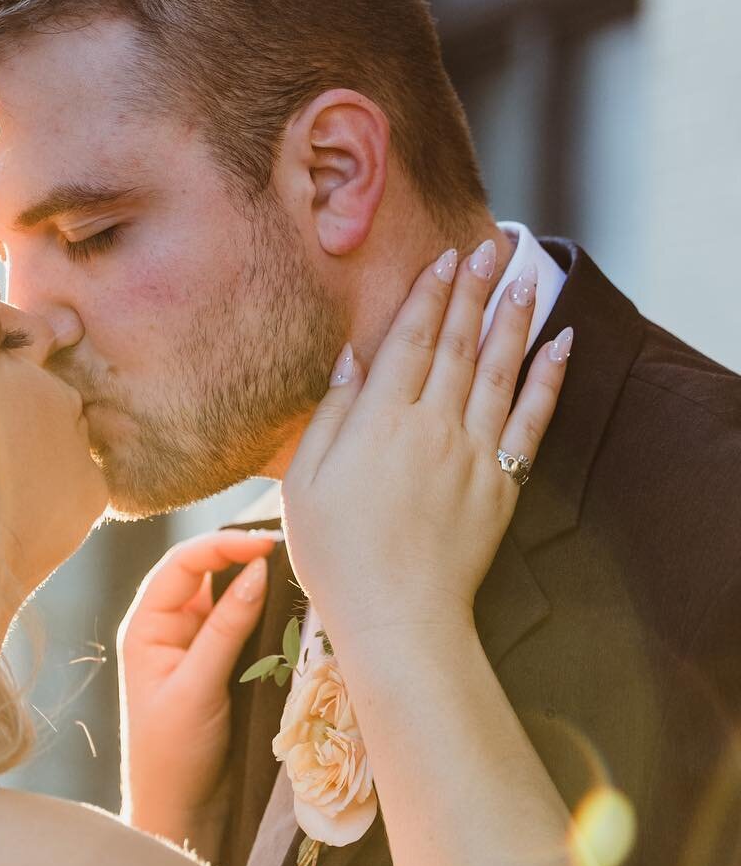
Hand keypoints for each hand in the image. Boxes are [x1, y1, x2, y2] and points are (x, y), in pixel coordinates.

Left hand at [118, 528, 275, 847]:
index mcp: (146, 626)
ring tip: (295, 572)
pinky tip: (291, 608)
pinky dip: (265, 615)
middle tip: (290, 551)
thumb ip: (226, 629)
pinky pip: (244, 627)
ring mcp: (195, 646)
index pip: (183, 564)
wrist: (180, 812)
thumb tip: (257, 570)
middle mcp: (169, 628)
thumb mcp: (197, 688)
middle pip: (207, 572)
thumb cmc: (172, 755)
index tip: (267, 544)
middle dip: (242, 555)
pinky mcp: (220, 667)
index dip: (223, 545)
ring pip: (229, 598)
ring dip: (257, 584)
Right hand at [282, 240, 569, 654]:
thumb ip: (329, 414)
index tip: (444, 261)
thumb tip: (351, 357)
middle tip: (489, 248)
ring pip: (500, 369)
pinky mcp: (502, 483)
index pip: (410, 342)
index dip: (429, 297)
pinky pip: (532, 419)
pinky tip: (562, 345)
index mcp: (380, 422)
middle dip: (474, 291)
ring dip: (514, 318)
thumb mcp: (304, 483)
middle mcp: (432, 426)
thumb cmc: (336, 554)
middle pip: (459, 344)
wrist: (396, 616)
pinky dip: (549, 378)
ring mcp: (473, 453)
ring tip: (524, 276)